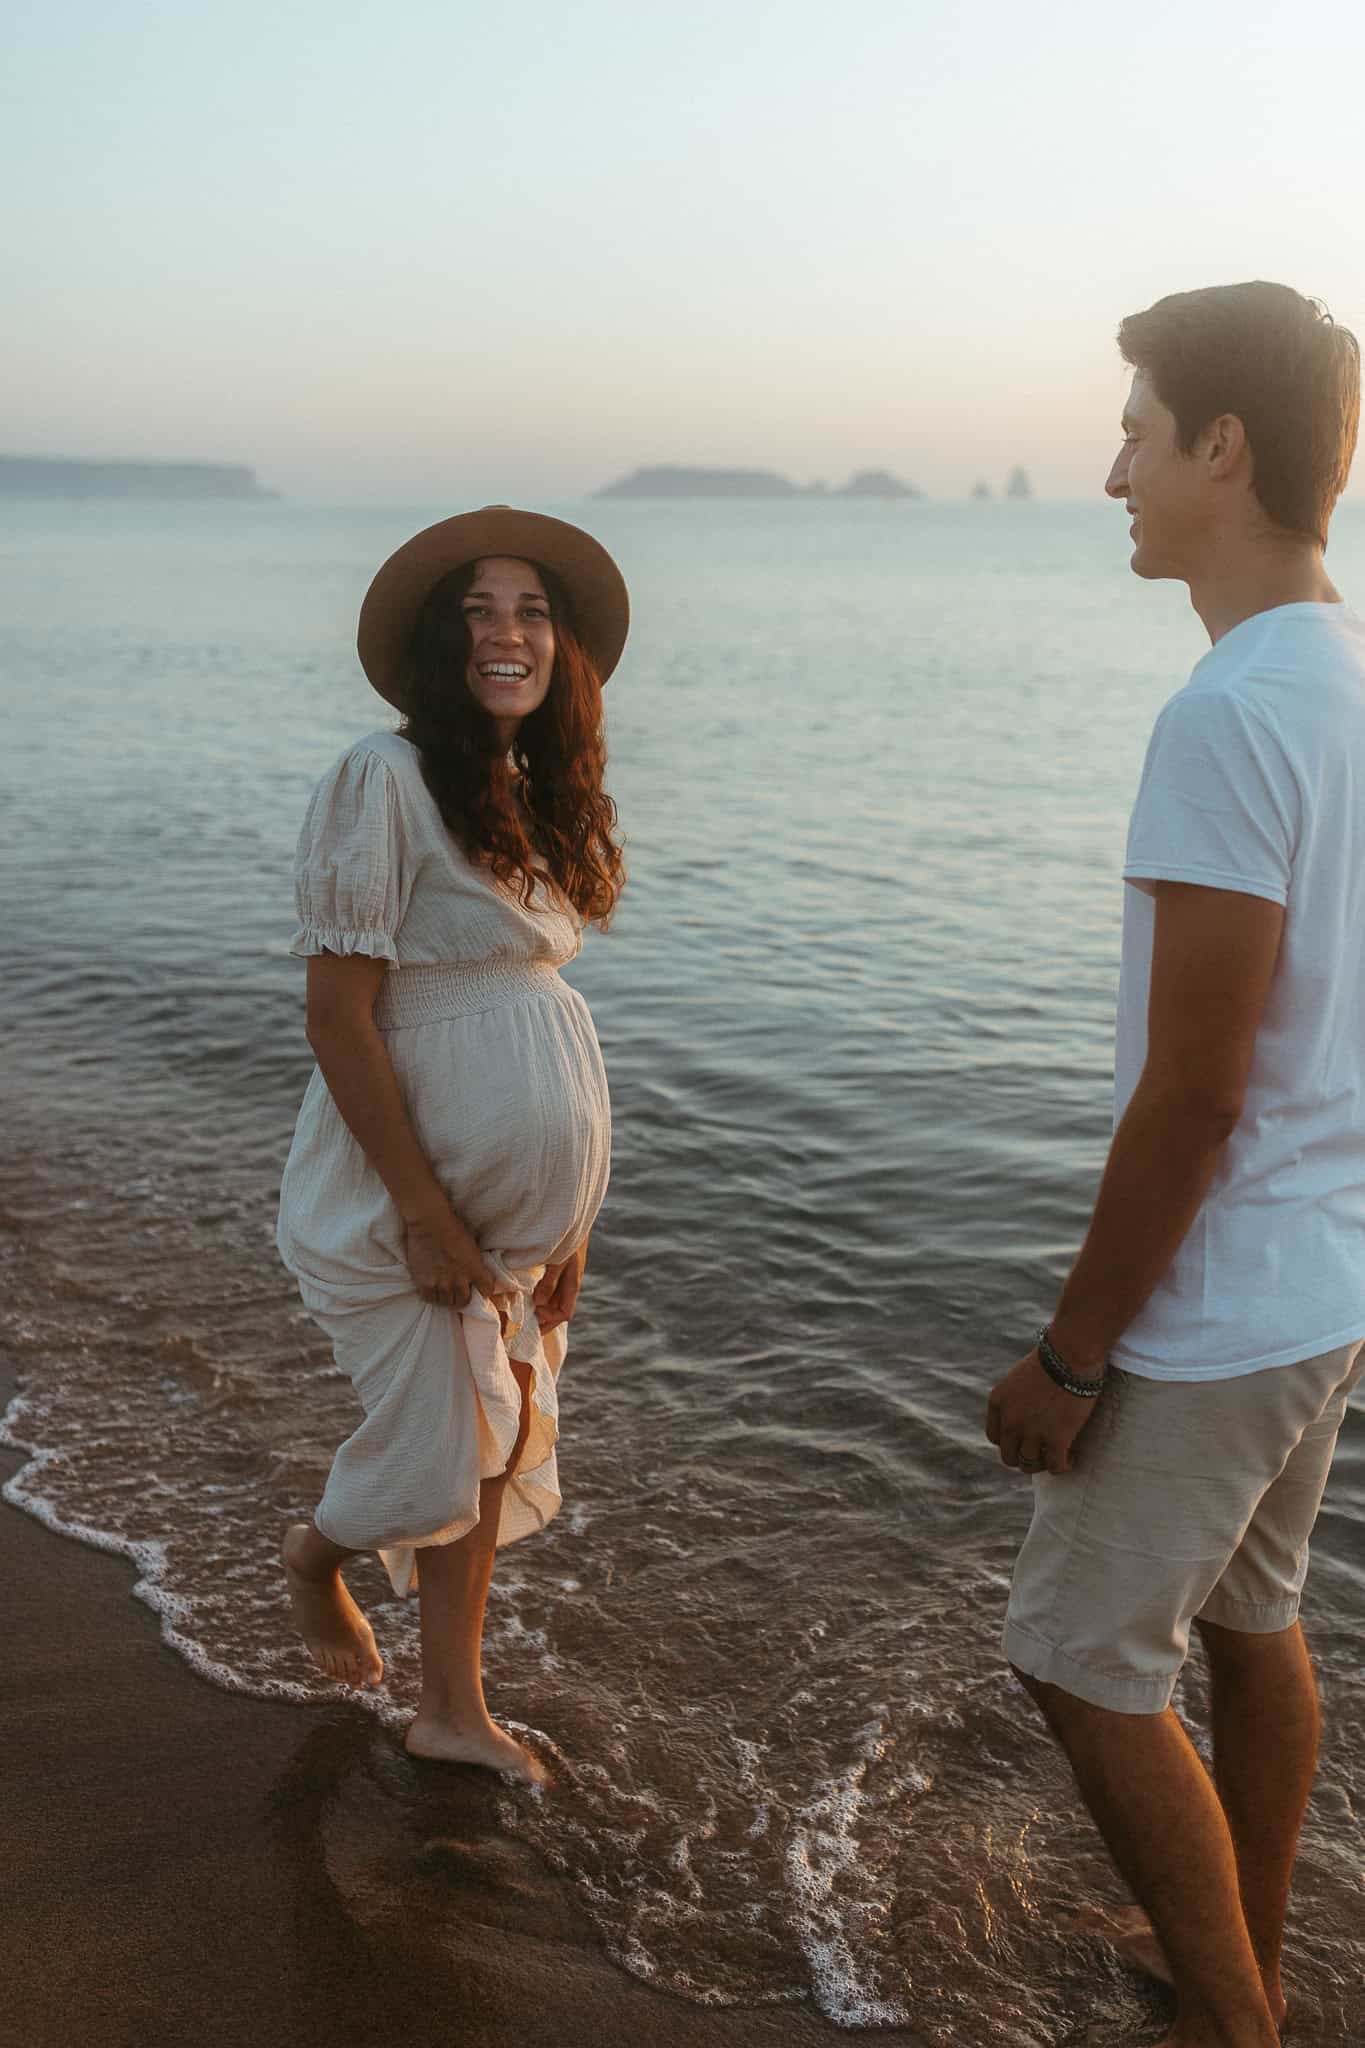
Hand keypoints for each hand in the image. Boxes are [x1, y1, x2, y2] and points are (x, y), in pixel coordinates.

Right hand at [404, 1203, 499, 1309]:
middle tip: (458, 1289)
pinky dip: (432, 1295)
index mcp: (475, 1269)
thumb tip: (477, 1277)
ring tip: (444, 1287)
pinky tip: (432, 1286)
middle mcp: (460, 1280)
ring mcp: (442, 1283)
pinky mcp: (425, 1284)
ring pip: (447, 1302)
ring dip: (447, 1296)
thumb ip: (475, 1265)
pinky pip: (431, 1299)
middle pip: (464, 1301)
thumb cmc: (453, 1229)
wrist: (430, 1223)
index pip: (487, 1290)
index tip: (479, 1286)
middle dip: (463, 1295)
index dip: (483, 1289)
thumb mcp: (472, 1247)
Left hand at [533, 1242, 586, 1334]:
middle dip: (543, 1318)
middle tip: (524, 1321)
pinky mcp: (558, 1267)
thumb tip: (538, 1303)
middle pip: (558, 1310)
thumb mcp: (558, 1260)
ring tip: (524, 1309)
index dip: (549, 1320)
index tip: (534, 1316)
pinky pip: (550, 1288)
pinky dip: (540, 1293)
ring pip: (554, 1300)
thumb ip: (549, 1281)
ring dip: (541, 1306)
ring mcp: (564, 1276)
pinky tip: (528, 1292)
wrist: (573, 1216)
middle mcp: (569, 1283)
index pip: (564, 1314)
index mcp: (572, 1284)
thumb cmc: (567, 1237)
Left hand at [985, 1347, 1101, 1475]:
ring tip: (1058, 1456)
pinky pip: (1055, 1466)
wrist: (1070, 1355)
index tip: (1024, 1441)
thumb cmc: (1051, 1359)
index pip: (995, 1437)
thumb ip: (1016, 1399)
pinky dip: (1063, 1466)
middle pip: (1009, 1455)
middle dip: (1024, 1457)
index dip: (1010, 1442)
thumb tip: (1027, 1413)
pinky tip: (1072, 1457)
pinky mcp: (1055, 1439)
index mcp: (998, 1402)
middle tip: (1041, 1452)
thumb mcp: (1020, 1377)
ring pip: (1030, 1465)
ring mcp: (1031, 1432)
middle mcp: (1010, 1420)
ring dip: (1043, 1463)